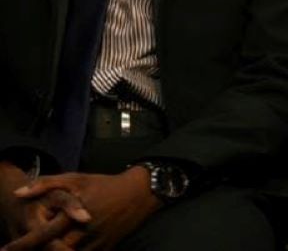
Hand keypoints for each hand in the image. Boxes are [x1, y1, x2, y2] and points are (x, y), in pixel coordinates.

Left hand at [7, 168, 160, 250]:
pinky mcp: (107, 248)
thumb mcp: (76, 178)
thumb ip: (46, 183)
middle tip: (24, 250)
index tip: (7, 248)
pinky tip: (67, 249)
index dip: (24, 244)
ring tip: (46, 249)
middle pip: (56, 249)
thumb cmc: (103, 185)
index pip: (43, 233)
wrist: (139, 193)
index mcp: (73, 213)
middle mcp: (84, 230)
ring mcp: (97, 241)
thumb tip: (18, 193)